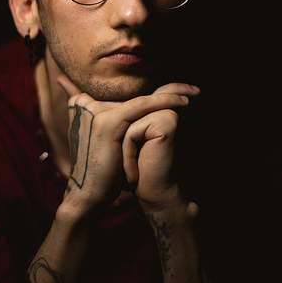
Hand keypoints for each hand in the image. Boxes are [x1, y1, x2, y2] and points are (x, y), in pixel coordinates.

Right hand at [56, 75, 197, 215]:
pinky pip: (141, 106)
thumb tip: (145, 122)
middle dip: (169, 89)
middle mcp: (89, 105)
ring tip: (194, 93)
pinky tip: (183, 103)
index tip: (181, 90)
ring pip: (142, 98)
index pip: (127, 93)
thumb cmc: (105, 172)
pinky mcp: (107, 122)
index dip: (156, 89)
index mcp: (87, 106)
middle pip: (137, 92)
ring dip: (173, 93)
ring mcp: (96, 112)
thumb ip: (120, 126)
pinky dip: (164, 102)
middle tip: (194, 89)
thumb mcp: (110, 143)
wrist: (89, 193)